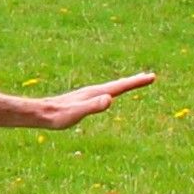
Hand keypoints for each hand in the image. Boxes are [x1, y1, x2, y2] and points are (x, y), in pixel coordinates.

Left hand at [30, 72, 156, 126]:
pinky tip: (110, 94)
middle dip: (135, 81)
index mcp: (96, 93)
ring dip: (125, 84)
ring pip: (111, 87)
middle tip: (150, 76)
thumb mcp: (77, 113)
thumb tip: (109, 98)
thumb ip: (92, 106)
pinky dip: (113, 91)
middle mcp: (94, 91)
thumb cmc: (58, 116)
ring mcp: (88, 94)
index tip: (151, 76)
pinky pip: (103, 93)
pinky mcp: (83, 99)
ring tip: (134, 82)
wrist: (41, 113)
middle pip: (118, 84)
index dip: (136, 82)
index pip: (121, 86)